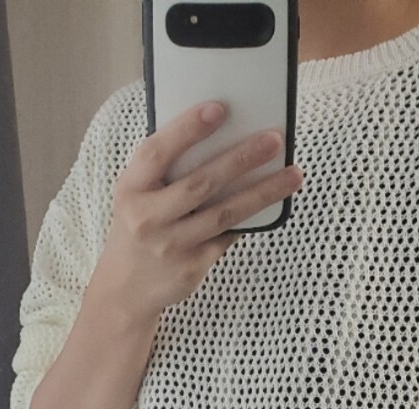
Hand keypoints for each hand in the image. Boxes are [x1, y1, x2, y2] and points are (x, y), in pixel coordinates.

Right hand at [96, 101, 303, 320]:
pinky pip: (227, 237)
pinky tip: (273, 203)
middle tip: (274, 139)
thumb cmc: (138, 227)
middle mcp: (148, 218)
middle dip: (241, 159)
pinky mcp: (191, 267)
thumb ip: (164, 168)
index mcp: (132, 188)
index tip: (219, 109)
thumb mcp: (136, 194)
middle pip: (201, 183)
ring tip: (293, 174)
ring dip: (262, 192)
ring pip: (224, 214)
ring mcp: (171, 245)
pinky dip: (250, 219)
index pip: (158, 152)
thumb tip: (221, 135)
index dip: (187, 129)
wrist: (126, 289)